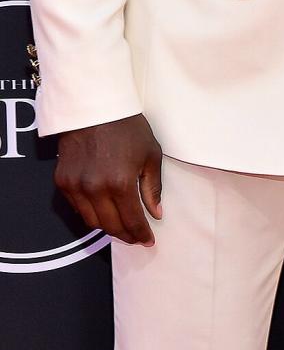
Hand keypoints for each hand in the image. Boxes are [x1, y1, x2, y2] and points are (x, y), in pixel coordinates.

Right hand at [54, 114, 162, 245]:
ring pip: (91, 222)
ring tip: (121, 226)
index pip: (131, 220)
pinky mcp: (63, 182)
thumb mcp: (150, 154)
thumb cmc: (128, 128)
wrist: (95, 108)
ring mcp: (76, 187)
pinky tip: (103, 210)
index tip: (148, 241)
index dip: (140, 234)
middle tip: (136, 236)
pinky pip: (77, 208)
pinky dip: (91, 213)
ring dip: (107, 227)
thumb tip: (155, 214)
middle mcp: (95, 189)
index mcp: (120, 183)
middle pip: (110, 226)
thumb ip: (152, 187)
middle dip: (125, 235)